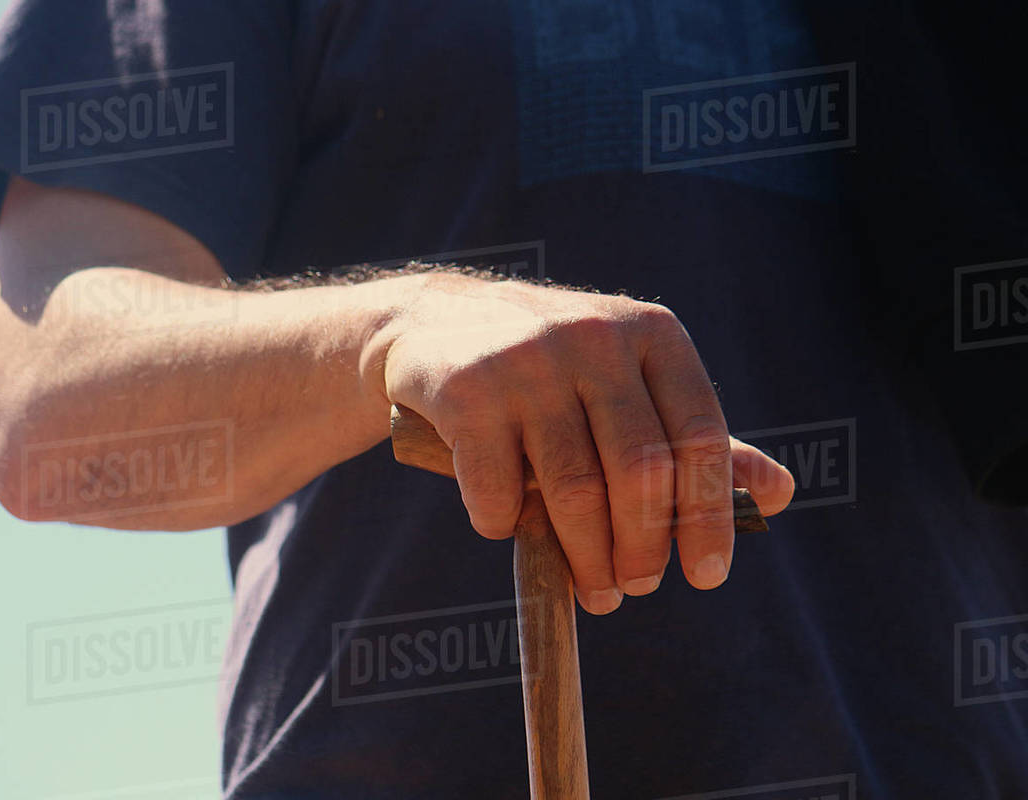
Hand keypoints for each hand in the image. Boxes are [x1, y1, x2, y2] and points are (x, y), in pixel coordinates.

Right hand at [371, 272, 793, 613]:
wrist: (432, 324)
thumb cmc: (549, 369)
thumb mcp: (628, 384)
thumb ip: (694, 438)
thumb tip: (781, 494)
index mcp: (651, 333)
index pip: (699, 435)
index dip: (710, 514)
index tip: (707, 575)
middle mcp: (594, 337)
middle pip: (640, 472)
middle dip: (643, 549)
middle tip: (636, 588)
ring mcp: (527, 361)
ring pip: (573, 491)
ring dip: (585, 558)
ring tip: (593, 589)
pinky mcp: (467, 390)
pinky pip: (499, 493)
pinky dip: (505, 526)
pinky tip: (506, 524)